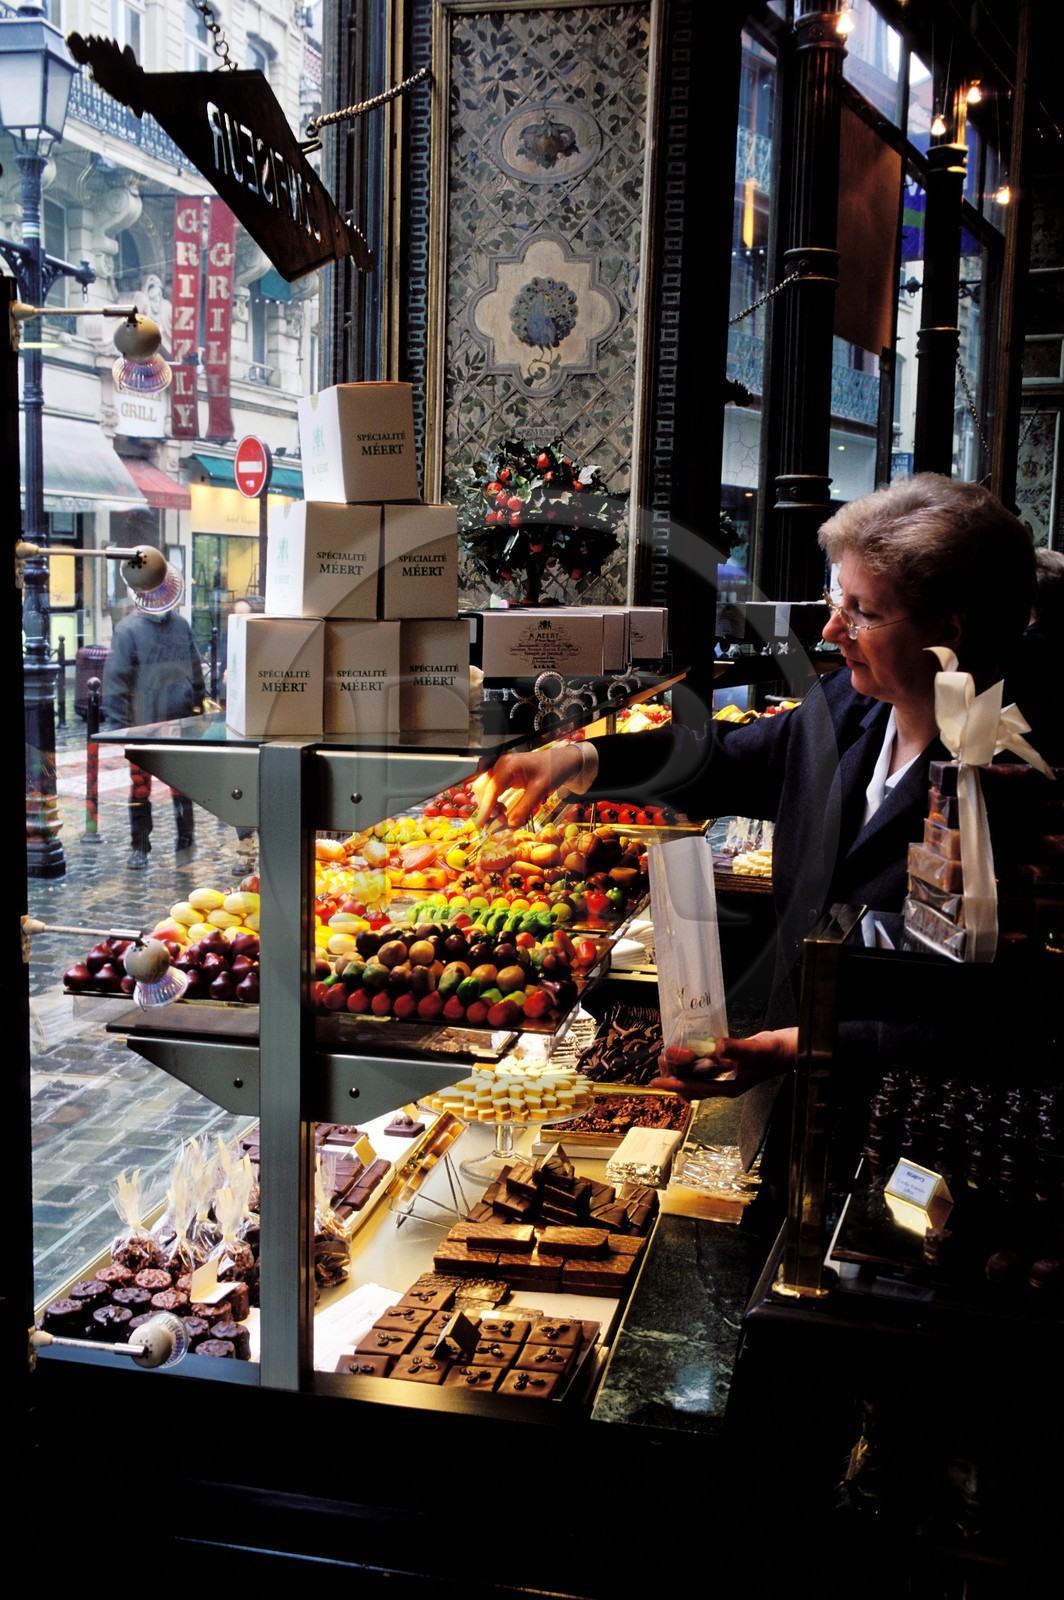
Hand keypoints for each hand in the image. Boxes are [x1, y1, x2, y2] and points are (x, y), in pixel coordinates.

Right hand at [473, 744, 585, 827]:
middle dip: (487, 806)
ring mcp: (502, 768)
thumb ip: (525, 807)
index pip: (491, 790)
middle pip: (483, 788)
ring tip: (502, 816)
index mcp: (508, 766)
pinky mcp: (505, 773)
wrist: (562, 761)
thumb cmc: (553, 770)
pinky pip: (493, 787)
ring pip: (486, 788)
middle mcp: (501, 764)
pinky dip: (494, 800)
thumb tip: (511, 823)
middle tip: (500, 820)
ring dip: (490, 804)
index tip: (481, 824)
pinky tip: (502, 808)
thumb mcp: (541, 790)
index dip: (485, 808)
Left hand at [649, 1029, 798, 1099]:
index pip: (695, 1088)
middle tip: (662, 1058)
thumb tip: (715, 1047)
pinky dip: (691, 1060)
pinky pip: (702, 1067)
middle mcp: (724, 1085)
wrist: (789, 1050)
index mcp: (729, 1088)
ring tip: (668, 1053)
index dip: (675, 1084)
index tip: (657, 1082)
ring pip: (694, 1077)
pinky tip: (685, 1049)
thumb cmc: (776, 1053)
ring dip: (680, 1067)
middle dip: (673, 1074)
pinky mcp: (726, 1066)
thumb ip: (735, 1049)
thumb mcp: (755, 1049)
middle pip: (690, 1085)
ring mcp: (724, 1076)